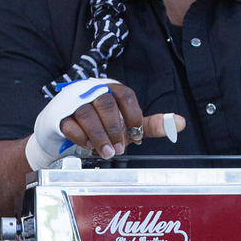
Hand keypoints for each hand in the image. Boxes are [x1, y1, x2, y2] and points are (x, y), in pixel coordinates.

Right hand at [58, 82, 184, 159]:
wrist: (67, 130)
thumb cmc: (102, 124)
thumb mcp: (128, 124)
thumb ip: (151, 124)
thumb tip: (181, 123)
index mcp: (111, 88)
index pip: (125, 95)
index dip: (133, 115)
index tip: (137, 135)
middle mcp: (91, 90)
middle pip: (105, 103)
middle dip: (115, 128)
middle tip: (120, 149)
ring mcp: (73, 102)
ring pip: (86, 114)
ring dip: (98, 135)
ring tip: (106, 152)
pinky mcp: (58, 116)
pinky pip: (69, 125)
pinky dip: (81, 138)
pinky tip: (88, 147)